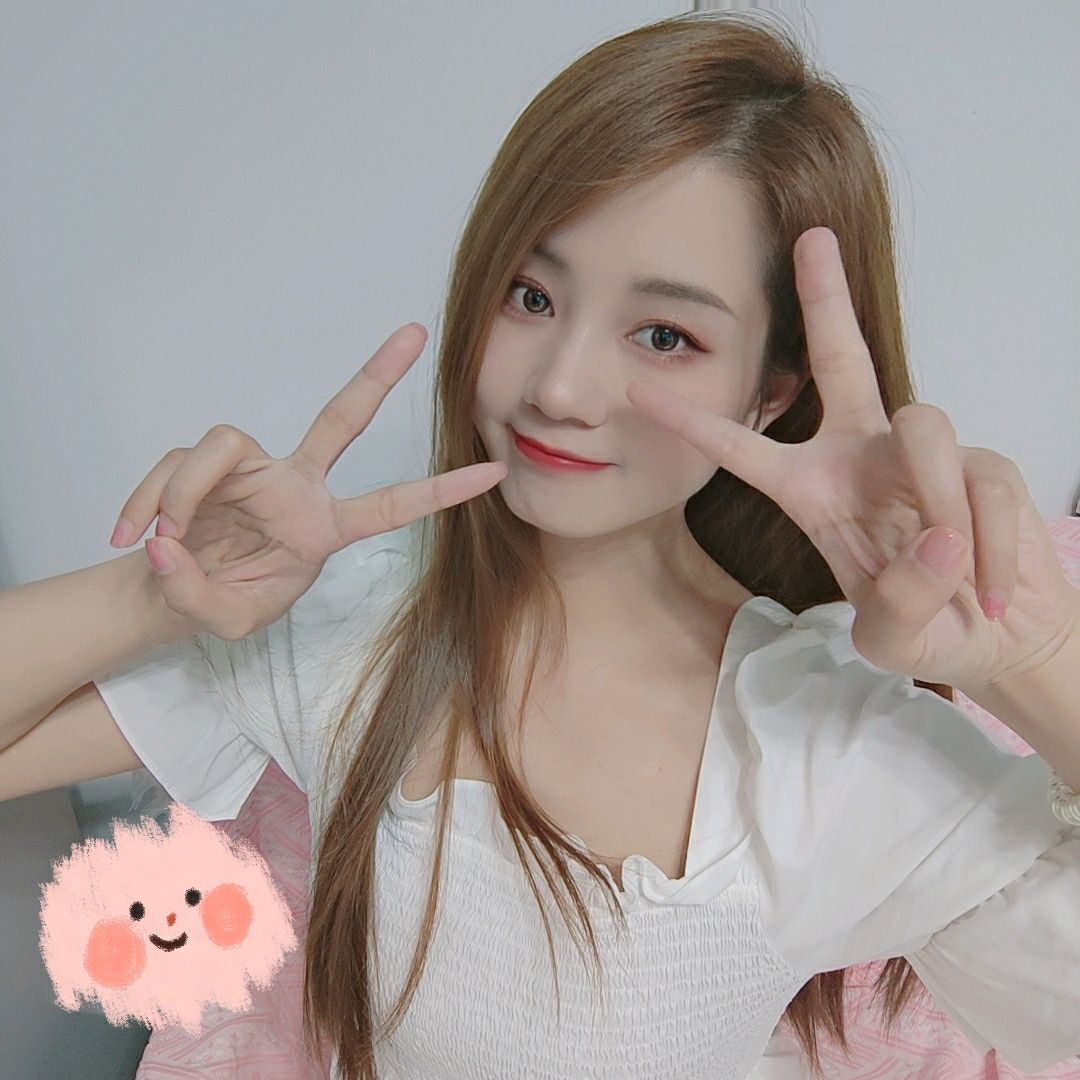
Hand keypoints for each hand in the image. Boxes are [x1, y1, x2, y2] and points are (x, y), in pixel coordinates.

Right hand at [109, 323, 506, 640]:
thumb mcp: (225, 621)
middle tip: (416, 333)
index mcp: (324, 527)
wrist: (172, 592)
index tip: (496, 471)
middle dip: (377, 376)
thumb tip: (164, 540)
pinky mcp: (201, 462)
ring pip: (221, 446)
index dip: (441, 491)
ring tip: (160, 542)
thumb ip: (197, 591)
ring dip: (180, 495)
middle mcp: (296, 485)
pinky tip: (130, 537)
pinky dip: (145, 503)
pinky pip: (172, 467)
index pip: (391, 505)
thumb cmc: (222, 601)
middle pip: (340, 420)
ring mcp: (251, 468)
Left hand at [625, 226, 1079, 694]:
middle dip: (826, 299)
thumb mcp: (891, 640)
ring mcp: (924, 456)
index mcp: (811, 491)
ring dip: (940, 500)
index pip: (744, 449)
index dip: (694, 422)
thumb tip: (936, 540)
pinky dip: (990, 548)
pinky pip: (984, 482)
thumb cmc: (927, 630)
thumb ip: (898, 606)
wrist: (1000, 639)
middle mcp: (861, 457)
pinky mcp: (986, 464)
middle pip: (842, 360)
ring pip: (924, 425)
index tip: (637, 389)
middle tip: (810, 239)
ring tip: (952, 574)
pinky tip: (988, 596)